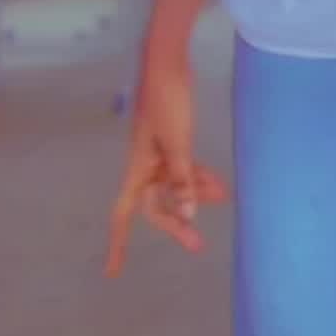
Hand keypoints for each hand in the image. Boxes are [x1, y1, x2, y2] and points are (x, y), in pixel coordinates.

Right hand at [105, 55, 228, 275]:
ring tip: (223, 200)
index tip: (113, 272)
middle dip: (177, 223)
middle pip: (156, 204)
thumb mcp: (177, 143)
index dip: (118, 243)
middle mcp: (144, 165)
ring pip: (174, 186)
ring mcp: (158, 153)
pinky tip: (219, 184)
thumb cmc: (167, 101)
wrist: (168, 62)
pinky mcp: (172, 140)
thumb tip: (187, 215)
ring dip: (194, 197)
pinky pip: (183, 169)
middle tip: (198, 245)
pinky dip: (198, 178)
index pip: (123, 213)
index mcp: (137, 168)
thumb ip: (182, 180)